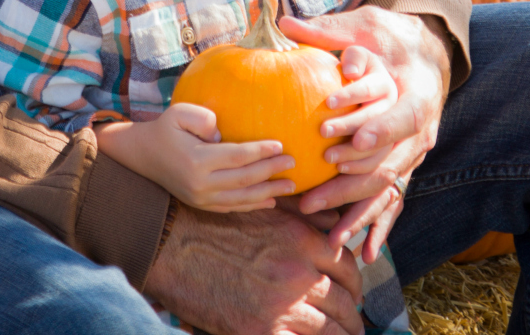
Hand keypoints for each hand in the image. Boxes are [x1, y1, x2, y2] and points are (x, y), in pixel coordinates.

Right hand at [96, 103, 294, 211]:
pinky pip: (231, 208)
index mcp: (197, 160)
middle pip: (244, 180)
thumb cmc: (165, 128)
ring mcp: (200, 199)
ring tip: (290, 186)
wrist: (142, 154)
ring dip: (268, 193)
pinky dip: (252, 205)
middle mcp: (200, 184)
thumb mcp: (179, 112)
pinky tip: (270, 201)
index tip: (280, 145)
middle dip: (271, 172)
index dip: (260, 152)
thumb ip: (203, 119)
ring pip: (241, 198)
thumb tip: (222, 134)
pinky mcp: (200, 205)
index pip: (236, 157)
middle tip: (293, 163)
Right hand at [144, 204, 363, 334]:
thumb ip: (303, 215)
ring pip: (331, 328)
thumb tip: (334, 220)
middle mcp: (300, 272)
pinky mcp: (263, 331)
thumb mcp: (265, 208)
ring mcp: (283, 304)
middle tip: (351, 323)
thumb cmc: (217, 221)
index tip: (350, 293)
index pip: (347, 267)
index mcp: (303, 240)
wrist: (176, 244)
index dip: (353, 284)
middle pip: (344, 300)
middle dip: (351, 314)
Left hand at [282, 8, 450, 252]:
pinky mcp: (406, 164)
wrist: (426, 50)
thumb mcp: (367, 26)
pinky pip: (394, 200)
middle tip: (313, 199)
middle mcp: (422, 132)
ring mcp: (415, 152)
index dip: (376, 131)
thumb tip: (283, 22)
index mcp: (418, 96)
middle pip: (388, 163)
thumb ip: (329, 30)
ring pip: (387, 188)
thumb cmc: (393, 37)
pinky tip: (366, 252)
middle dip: (351, 183)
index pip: (400, 118)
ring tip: (331, 236)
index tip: (348, 144)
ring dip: (358, 212)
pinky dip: (381, 226)